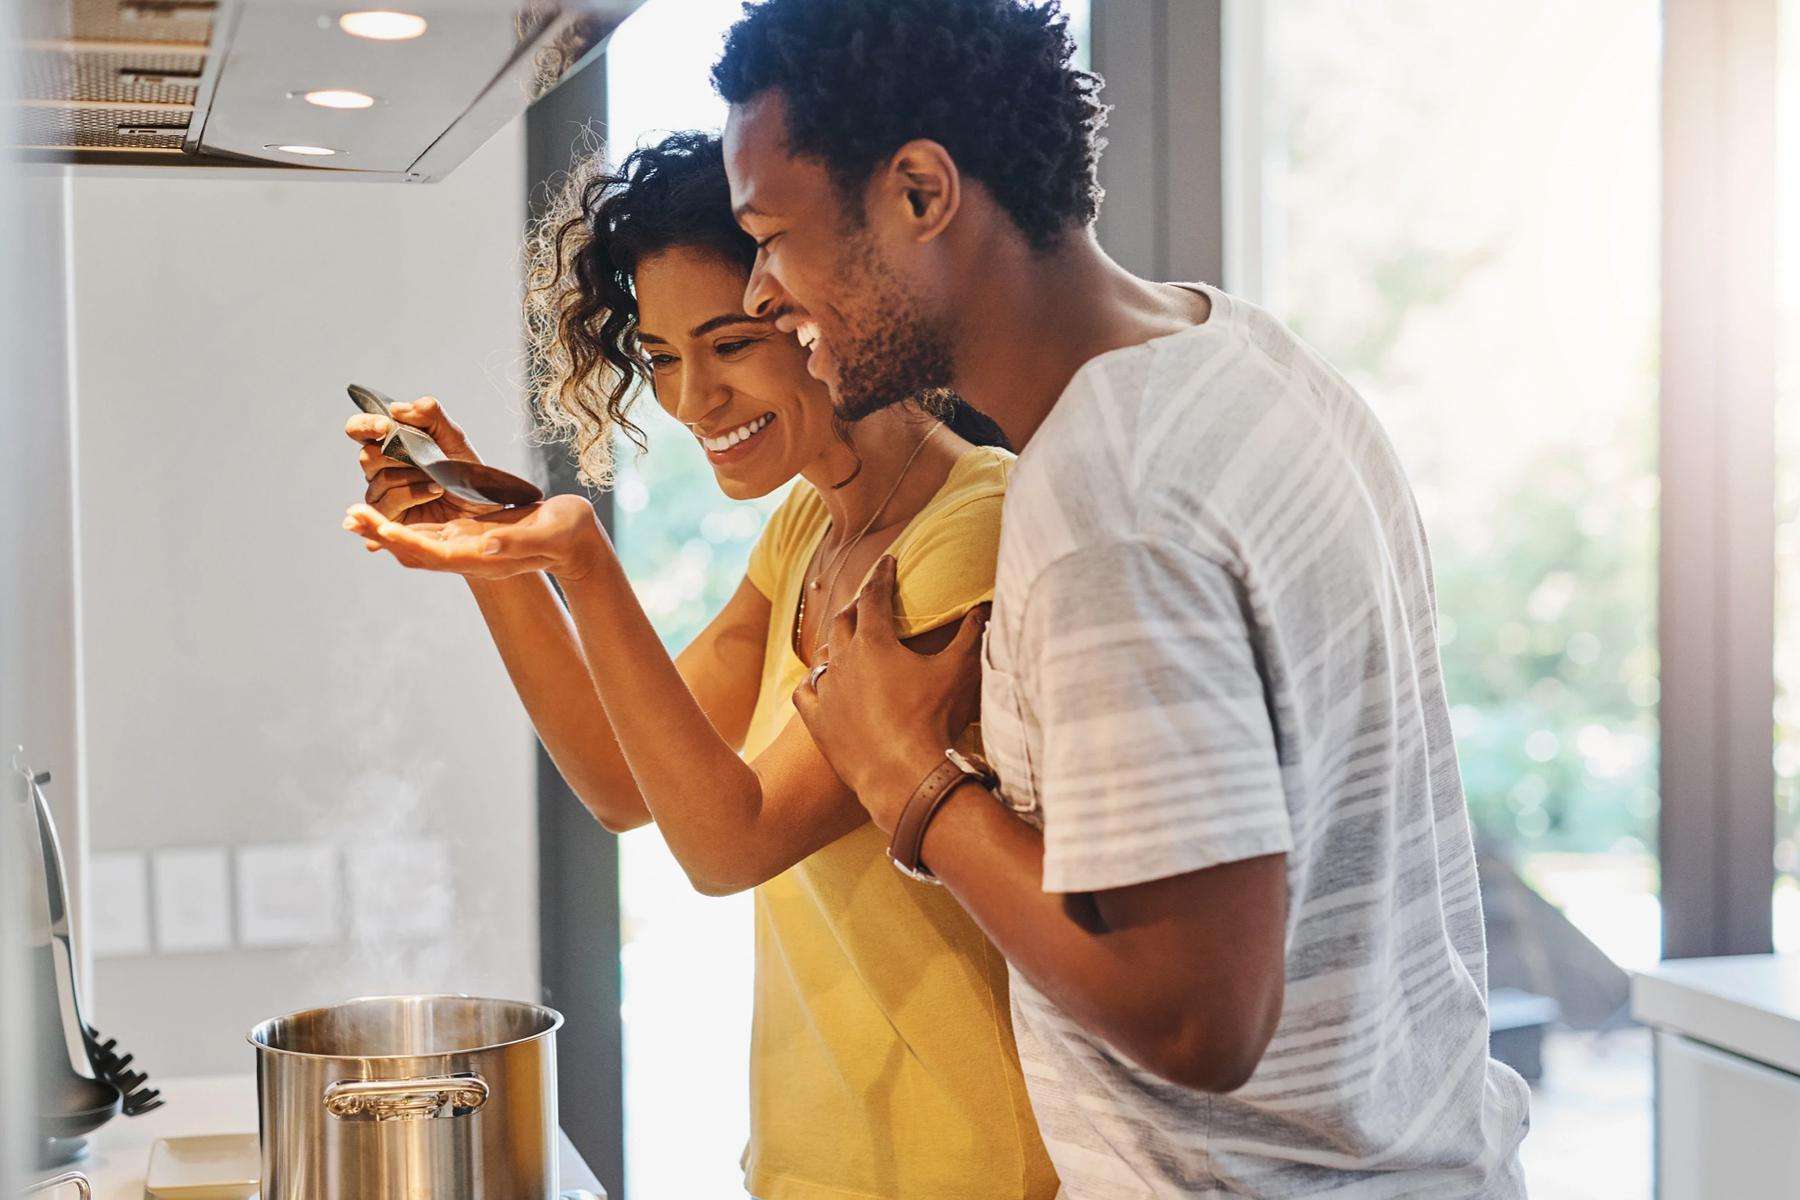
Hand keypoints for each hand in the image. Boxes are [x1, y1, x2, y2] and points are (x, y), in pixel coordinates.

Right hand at [343, 395, 501, 525]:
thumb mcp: (453, 436)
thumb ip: (429, 414)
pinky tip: (435, 491)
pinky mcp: (387, 517)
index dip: (365, 426)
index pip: (358, 429)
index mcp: (388, 444)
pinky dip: (416, 493)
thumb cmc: (464, 471)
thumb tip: (396, 408)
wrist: (481, 505)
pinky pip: (391, 500)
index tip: (385, 426)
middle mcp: (378, 468)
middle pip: (367, 455)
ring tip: (438, 478)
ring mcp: (380, 494)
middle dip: (401, 455)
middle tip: (426, 459)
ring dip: (415, 476)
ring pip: (381, 478)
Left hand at [344, 493, 611, 582]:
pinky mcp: (468, 534)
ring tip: (355, 514)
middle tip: (349, 515)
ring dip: (384, 530)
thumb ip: (518, 541)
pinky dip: (402, 524)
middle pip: (413, 550)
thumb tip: (486, 542)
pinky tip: (385, 512)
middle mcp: (468, 555)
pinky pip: (426, 532)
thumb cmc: (568, 535)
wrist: (578, 542)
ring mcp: (466, 546)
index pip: (432, 552)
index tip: (375, 526)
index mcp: (483, 556)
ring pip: (415, 542)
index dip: (402, 540)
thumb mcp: (549, 533)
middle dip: (380, 534)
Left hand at [791, 556, 986, 831]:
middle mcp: (844, 659)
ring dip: (835, 644)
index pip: (875, 595)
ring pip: (824, 655)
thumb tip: (982, 608)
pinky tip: (820, 682)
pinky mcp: (818, 720)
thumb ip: (970, 635)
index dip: (882, 575)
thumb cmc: (934, 720)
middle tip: (867, 600)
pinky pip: (806, 691)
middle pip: (843, 620)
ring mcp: (827, 691)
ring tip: (846, 641)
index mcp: (875, 641)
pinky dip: (814, 681)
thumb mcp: (959, 672)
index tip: (888, 561)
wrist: (904, 775)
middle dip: (856, 605)